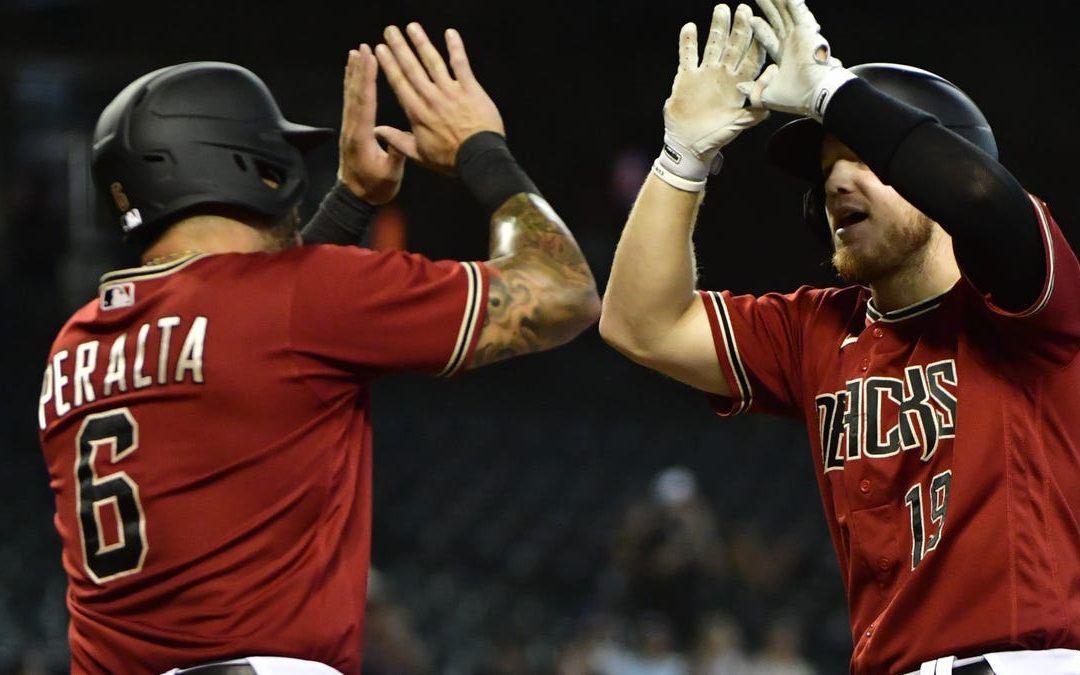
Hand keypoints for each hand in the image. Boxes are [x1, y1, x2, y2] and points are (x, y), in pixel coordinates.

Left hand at [337, 44, 405, 204]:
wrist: (355, 198)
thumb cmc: (375, 188)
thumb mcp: (390, 175)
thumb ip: (394, 155)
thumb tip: (399, 138)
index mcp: (362, 137)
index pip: (365, 102)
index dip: (367, 79)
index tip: (370, 59)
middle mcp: (352, 128)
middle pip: (355, 93)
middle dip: (359, 69)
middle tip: (362, 48)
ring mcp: (349, 128)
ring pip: (350, 95)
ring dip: (353, 73)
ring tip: (355, 53)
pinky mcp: (350, 130)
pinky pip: (351, 102)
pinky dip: (352, 85)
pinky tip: (353, 75)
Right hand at [374, 24, 503, 175]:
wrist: (479, 159)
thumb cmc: (450, 160)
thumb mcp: (419, 155)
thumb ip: (397, 141)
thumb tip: (377, 131)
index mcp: (417, 112)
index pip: (399, 83)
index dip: (388, 64)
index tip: (380, 49)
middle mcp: (431, 98)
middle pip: (412, 68)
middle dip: (400, 47)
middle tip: (390, 30)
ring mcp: (451, 91)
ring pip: (433, 62)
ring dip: (422, 42)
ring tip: (412, 27)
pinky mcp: (470, 89)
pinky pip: (461, 64)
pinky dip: (456, 48)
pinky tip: (450, 33)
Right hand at [663, 3, 768, 165]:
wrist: (689, 145)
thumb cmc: (716, 137)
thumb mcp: (738, 124)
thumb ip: (753, 110)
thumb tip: (769, 94)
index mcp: (739, 84)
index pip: (751, 58)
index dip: (756, 42)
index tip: (760, 25)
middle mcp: (724, 74)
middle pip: (734, 46)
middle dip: (739, 27)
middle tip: (743, 9)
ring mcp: (705, 74)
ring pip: (712, 45)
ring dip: (717, 28)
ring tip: (721, 10)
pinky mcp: (686, 77)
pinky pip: (687, 56)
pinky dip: (688, 42)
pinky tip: (690, 28)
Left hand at [738, 0, 852, 119]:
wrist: (815, 94)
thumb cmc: (796, 97)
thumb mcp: (768, 95)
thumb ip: (754, 90)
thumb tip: (739, 87)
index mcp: (784, 58)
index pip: (769, 38)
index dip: (760, 29)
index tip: (751, 19)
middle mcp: (792, 44)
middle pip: (777, 20)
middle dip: (768, 8)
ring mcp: (800, 36)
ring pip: (786, 12)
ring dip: (777, 1)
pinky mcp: (806, 30)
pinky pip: (796, 12)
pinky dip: (792, 2)